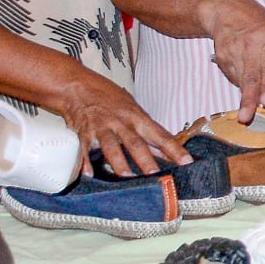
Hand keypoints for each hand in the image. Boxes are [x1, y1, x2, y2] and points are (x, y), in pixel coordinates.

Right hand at [52, 72, 190, 176]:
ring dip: (119, 162)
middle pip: (135, 142)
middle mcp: (121, 122)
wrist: (77, 86)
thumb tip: (165, 152)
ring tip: (126, 177)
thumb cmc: (108, 97)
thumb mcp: (132, 109)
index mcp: (136, 117)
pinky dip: (85, 162)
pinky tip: (89, 174)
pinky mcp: (83, 133)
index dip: (174, 149)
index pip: (160, 135)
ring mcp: (101, 128)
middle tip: (155, 175)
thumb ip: (147, 133)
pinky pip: (84, 149)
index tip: (187, 162)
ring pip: (111, 146)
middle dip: (146, 160)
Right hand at [199, 0, 264, 123]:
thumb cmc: (256, 22)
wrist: (224, 12)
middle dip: (249, 99)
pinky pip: (235, 78)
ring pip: (240, 81)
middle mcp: (248, 48)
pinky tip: (246, 87)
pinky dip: (242, 86)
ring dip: (244, 99)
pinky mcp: (221, 60)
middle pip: (250, 77)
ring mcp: (232, 54)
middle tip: (247, 117)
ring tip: (245, 116)